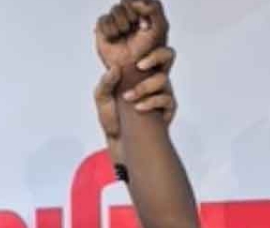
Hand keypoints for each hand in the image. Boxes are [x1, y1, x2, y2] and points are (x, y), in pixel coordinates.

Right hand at [95, 0, 169, 87]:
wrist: (134, 71)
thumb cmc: (149, 50)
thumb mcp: (159, 27)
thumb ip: (154, 8)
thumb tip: (138, 1)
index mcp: (144, 11)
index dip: (141, 7)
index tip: (144, 24)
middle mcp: (130, 14)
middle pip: (127, 1)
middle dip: (132, 16)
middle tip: (134, 30)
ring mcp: (117, 21)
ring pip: (116, 9)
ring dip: (121, 25)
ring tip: (124, 36)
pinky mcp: (104, 29)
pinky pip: (103, 19)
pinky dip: (109, 30)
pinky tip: (114, 39)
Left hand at [95, 46, 176, 161]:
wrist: (119, 141)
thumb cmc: (112, 116)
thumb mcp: (101, 97)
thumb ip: (106, 82)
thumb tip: (115, 68)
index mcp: (139, 71)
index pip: (150, 50)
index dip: (147, 46)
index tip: (133, 55)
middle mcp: (154, 77)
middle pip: (168, 55)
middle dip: (156, 56)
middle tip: (140, 65)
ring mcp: (163, 92)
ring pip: (163, 79)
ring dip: (144, 87)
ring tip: (129, 98)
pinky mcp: (168, 108)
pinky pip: (166, 99)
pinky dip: (151, 102)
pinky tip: (139, 108)